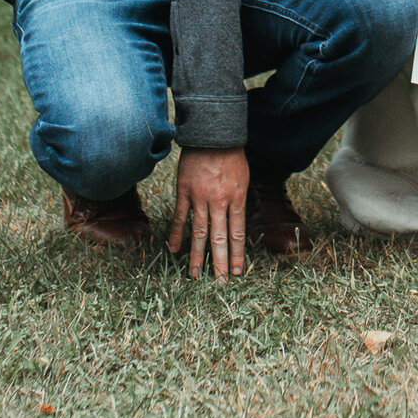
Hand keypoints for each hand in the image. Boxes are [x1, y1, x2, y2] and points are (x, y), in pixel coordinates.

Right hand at [168, 147, 251, 278]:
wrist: (213, 135)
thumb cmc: (232, 157)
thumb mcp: (243, 180)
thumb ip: (239, 202)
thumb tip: (235, 225)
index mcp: (237, 199)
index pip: (237, 234)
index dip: (237, 254)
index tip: (238, 271)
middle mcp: (219, 202)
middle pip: (219, 238)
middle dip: (220, 262)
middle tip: (220, 282)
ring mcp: (199, 198)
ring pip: (199, 232)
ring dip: (198, 255)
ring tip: (196, 275)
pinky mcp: (184, 192)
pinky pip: (179, 217)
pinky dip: (176, 234)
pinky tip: (174, 249)